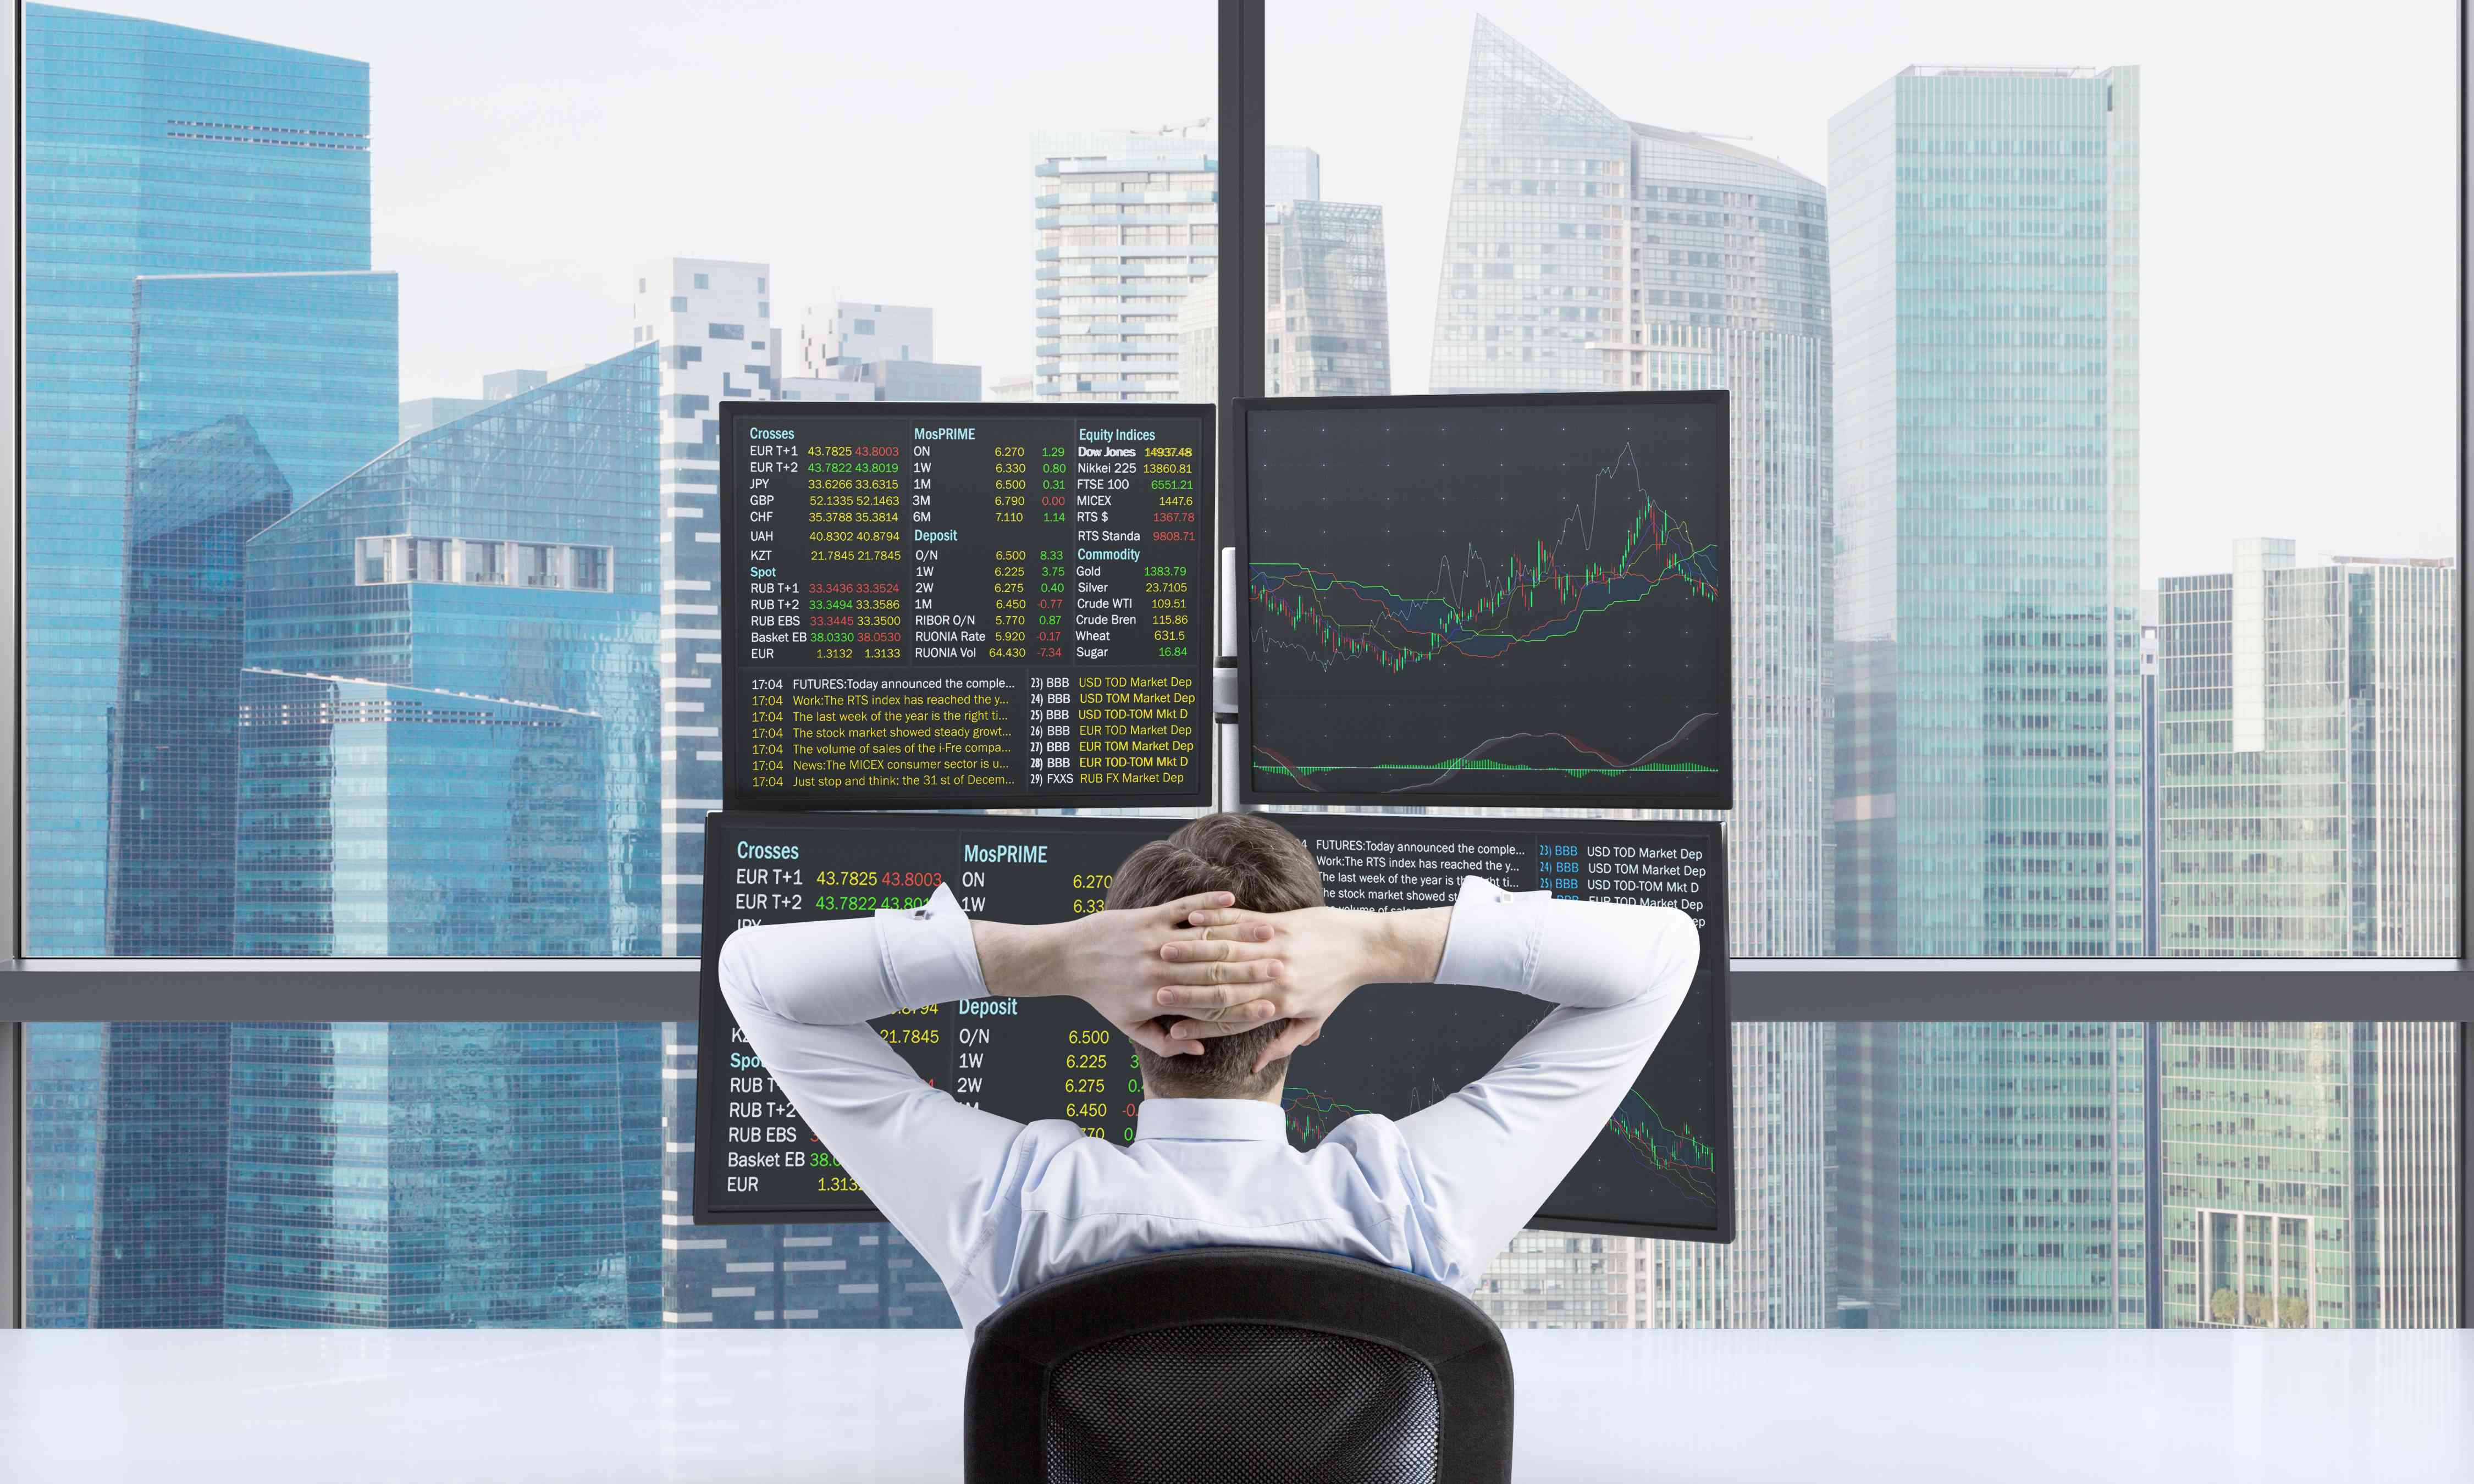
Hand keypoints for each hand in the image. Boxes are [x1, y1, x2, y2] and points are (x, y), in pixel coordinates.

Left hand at [974, 892, 1284, 1057]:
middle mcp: (1159, 971)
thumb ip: (1164, 1041)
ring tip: (1269, 933)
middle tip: (1285, 966)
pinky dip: (1208, 903)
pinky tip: (1231, 898)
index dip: (1242, 1003)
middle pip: (1214, 971)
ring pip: (1204, 939)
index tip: (1272, 1002)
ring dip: (1239, 934)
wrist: (1069, 958)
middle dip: (1252, 969)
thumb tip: (1198, 1047)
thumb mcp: (1129, 1026)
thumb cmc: (1102, 996)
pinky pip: (1184, 908)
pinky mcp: (1147, 917)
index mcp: (1158, 1001)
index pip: (1209, 1004)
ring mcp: (1154, 941)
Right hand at [1154, 905, 1415, 1072]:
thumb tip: (1255, 1067)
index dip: (1202, 1025)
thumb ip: (1282, 1043)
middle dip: (1188, 990)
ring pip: (1227, 951)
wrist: (1363, 946)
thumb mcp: (1312, 1020)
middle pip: (1223, 986)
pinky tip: (1190, 920)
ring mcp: (1277, 947)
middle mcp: (1276, 978)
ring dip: (1193, 953)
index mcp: (1281, 1004)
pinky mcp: (1280, 923)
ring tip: (1162, 954)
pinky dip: (1215, 920)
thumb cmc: (1336, 986)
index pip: (1233, 1018)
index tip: (1174, 1029)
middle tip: (1156, 993)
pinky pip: (1241, 922)